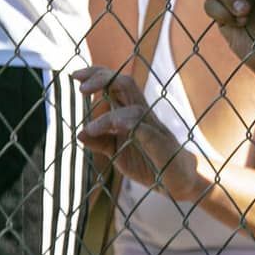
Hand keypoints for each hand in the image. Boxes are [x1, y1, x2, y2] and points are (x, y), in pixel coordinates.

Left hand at [75, 67, 206, 197]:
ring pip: (134, 109)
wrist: (178, 180)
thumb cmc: (149, 161)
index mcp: (131, 112)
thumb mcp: (118, 152)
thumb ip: (100, 142)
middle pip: (125, 84)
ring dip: (109, 117)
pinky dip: (132, 126)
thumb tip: (79, 134)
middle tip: (81, 90)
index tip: (75, 75)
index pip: (115, 83)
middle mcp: (142, 114)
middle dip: (102, 79)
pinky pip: (148, 131)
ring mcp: (153, 128)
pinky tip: (119, 128)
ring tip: (91, 129)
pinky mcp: (161, 145)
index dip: (97, 74)